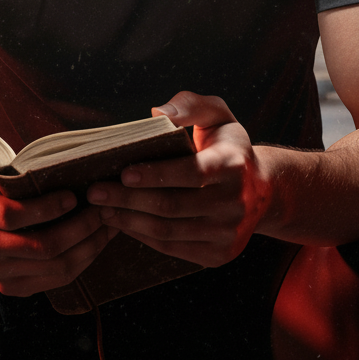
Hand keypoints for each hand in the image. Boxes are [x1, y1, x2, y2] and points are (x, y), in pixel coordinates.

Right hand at [0, 161, 115, 296]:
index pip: (11, 216)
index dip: (46, 208)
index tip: (72, 195)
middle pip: (40, 247)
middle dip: (79, 229)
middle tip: (104, 207)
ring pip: (54, 267)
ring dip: (88, 246)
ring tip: (110, 223)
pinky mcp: (12, 287)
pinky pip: (56, 280)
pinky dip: (83, 261)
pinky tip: (98, 241)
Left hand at [86, 91, 271, 267]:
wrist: (263, 190)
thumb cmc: (229, 147)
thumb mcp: (218, 115)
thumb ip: (190, 105)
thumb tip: (159, 112)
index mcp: (233, 165)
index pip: (191, 172)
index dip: (155, 174)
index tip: (123, 173)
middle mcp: (235, 203)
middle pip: (173, 205)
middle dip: (128, 199)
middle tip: (95, 191)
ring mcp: (228, 233)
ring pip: (169, 231)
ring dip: (130, 220)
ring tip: (102, 208)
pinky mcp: (219, 254)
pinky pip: (172, 247)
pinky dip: (143, 236)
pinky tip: (123, 222)